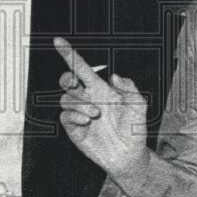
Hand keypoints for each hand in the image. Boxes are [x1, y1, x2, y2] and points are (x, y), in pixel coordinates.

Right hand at [53, 37, 148, 182]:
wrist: (129, 155)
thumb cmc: (134, 128)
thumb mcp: (139, 105)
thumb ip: (129, 88)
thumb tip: (114, 76)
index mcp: (100, 89)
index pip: (81, 68)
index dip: (68, 54)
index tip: (58, 41)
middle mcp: (88, 99)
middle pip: (67, 81)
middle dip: (67, 79)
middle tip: (77, 85)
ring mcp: (79, 114)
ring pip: (65, 98)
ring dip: (80, 103)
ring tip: (96, 114)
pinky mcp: (74, 128)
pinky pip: (65, 116)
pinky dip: (75, 115)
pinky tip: (88, 121)